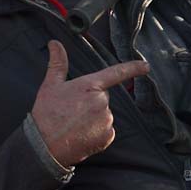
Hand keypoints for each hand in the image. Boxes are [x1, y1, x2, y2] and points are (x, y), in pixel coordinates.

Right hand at [31, 40, 148, 167]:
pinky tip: (81, 134)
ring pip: (104, 114)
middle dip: (91, 102)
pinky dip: (96, 132)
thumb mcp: (50, 86)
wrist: (45, 146)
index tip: (146, 66)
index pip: (116, 73)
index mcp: (90, 86)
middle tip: (72, 110)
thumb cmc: (46, 114)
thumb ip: (58, 63)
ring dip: (93, 118)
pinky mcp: (107, 136)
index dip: (133, 68)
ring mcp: (106, 120)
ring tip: (74, 124)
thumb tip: (55, 43)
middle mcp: (102, 102)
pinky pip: (106, 130)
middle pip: (102, 97)